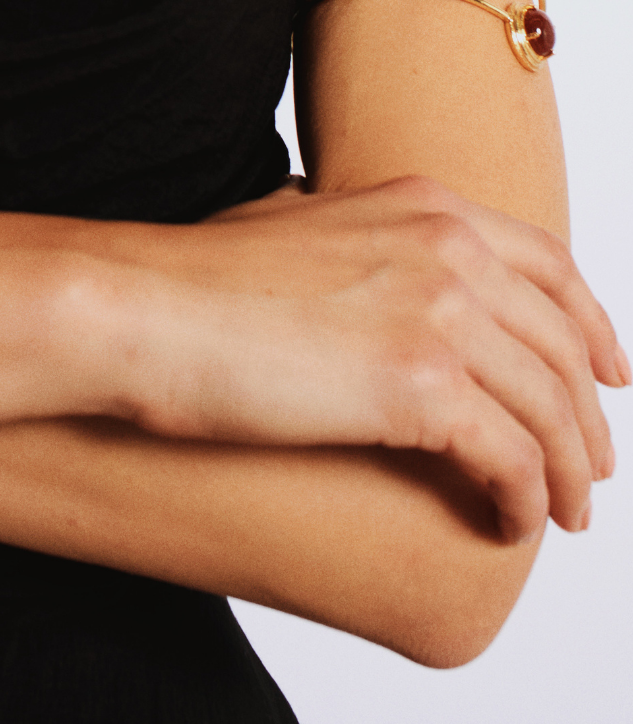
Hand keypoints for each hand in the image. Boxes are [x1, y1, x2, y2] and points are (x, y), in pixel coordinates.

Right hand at [110, 173, 625, 545]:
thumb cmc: (192, 280)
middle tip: (591, 469)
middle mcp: (447, 247)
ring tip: (561, 515)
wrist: (144, 309)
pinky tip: (508, 524)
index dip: (593, 325)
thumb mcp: (292, 225)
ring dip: (568, 472)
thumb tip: (366, 274)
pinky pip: (512, 460)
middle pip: (563, 343)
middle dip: (587, 415)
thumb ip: (354, 239)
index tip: (609, 376)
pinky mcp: (421, 388)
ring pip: (551, 409)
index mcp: (423, 204)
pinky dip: (524, 501)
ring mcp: (439, 313)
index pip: (550, 265)